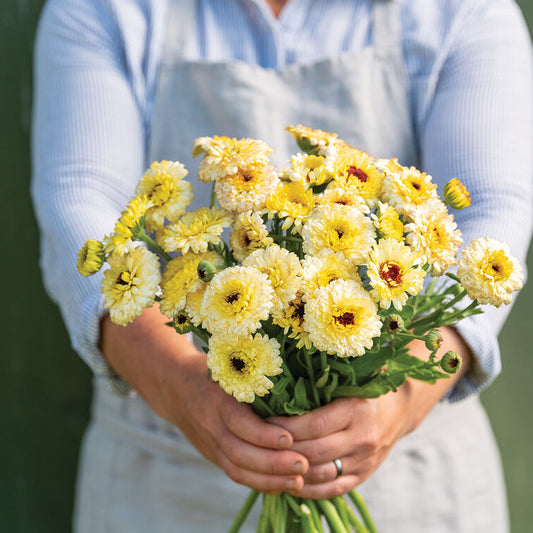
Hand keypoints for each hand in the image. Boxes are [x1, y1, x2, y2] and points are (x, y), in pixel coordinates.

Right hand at [101, 305, 308, 493]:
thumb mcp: (228, 363)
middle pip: (240, 453)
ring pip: (238, 470)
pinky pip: (237, 475)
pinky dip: (261, 484)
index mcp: (216, 399)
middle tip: (304, 465)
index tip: (290, 438)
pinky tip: (285, 485)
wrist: (174, 386)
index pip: (238, 423)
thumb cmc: (213, 368)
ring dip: (270, 480)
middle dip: (273, 463)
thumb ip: (252, 371)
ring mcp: (211, 444)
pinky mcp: (214, 456)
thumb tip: (297, 369)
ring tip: (300, 482)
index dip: (263, 434)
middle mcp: (211, 426)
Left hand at [269, 326, 471, 498]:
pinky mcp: (362, 476)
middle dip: (284, 450)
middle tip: (259, 444)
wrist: (400, 409)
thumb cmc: (364, 387)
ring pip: (321, 474)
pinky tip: (289, 481)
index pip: (315, 424)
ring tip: (268, 463)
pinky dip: (308, 489)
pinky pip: (332, 489)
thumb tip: (283, 369)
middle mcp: (363, 437)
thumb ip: (323, 377)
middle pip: (315, 451)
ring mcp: (364, 460)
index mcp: (357, 409)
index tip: (264, 422)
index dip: (286, 427)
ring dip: (292, 471)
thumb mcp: (350, 377)